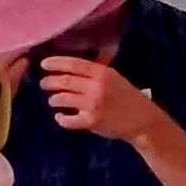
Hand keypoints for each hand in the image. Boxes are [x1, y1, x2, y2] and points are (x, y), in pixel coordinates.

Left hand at [34, 53, 161, 147]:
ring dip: (53, 99)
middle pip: (64, 81)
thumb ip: (95, 72)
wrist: (142, 120)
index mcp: (102, 73)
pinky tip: (60, 117)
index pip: (74, 64)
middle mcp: (96, 87)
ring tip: (53, 100)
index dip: (56, 63)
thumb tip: (70, 66)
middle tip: (43, 83)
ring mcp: (93, 105)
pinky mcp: (91, 122)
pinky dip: (61, 118)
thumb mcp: (114, 77)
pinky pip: (68, 120)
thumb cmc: (127, 96)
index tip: (44, 64)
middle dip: (49, 81)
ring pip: (63, 99)